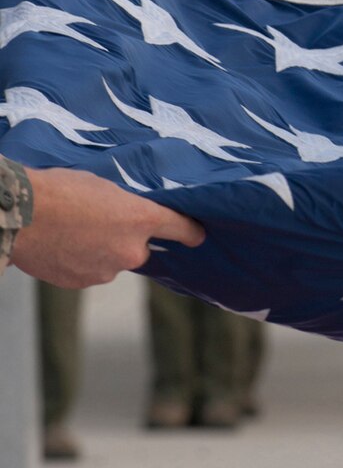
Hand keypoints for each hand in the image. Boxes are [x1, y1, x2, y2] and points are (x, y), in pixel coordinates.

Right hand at [9, 169, 204, 287]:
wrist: (20, 215)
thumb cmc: (60, 189)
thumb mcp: (103, 185)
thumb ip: (124, 204)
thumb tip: (126, 212)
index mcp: (142, 219)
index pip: (182, 229)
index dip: (191, 232)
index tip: (198, 235)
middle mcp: (132, 250)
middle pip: (140, 248)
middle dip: (126, 239)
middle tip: (100, 221)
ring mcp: (107, 271)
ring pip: (113, 260)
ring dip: (101, 250)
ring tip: (73, 230)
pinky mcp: (83, 283)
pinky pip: (90, 270)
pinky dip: (81, 261)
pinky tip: (62, 243)